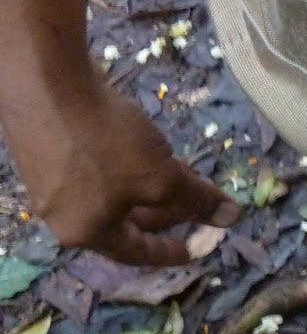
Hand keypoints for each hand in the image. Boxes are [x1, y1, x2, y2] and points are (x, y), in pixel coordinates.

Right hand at [6, 58, 240, 265]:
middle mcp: (61, 215)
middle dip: (166, 213)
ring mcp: (50, 182)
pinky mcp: (49, 151)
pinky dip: (127, 170)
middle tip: (197, 202)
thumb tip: (234, 218)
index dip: (172, 252)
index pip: (136, 253)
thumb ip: (197, 200)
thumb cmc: (106, 142)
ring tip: (181, 170)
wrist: (47, 80)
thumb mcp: (162, 177)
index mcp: (85, 232)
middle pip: (125, 224)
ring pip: (113, 195)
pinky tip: (148, 150)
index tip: (196, 250)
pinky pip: (98, 172)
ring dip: (150, 189)